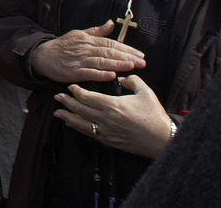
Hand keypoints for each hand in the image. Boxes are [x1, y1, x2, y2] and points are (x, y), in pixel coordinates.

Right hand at [28, 21, 145, 82]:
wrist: (43, 55)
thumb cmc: (63, 45)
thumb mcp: (79, 34)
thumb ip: (96, 31)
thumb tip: (111, 23)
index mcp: (88, 40)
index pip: (110, 43)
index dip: (126, 48)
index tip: (140, 54)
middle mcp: (85, 49)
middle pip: (109, 52)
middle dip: (127, 57)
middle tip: (142, 62)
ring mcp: (80, 61)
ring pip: (102, 62)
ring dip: (118, 64)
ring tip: (132, 66)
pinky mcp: (74, 72)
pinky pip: (89, 73)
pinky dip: (101, 74)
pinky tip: (112, 75)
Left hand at [54, 75, 173, 157]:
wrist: (162, 139)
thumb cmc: (154, 115)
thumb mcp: (145, 92)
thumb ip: (131, 81)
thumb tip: (120, 78)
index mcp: (113, 105)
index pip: (88, 97)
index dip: (77, 92)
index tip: (70, 86)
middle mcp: (106, 119)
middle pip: (81, 110)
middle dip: (68, 102)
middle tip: (58, 96)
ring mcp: (107, 132)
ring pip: (82, 124)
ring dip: (68, 117)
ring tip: (58, 112)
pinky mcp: (110, 142)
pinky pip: (90, 134)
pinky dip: (79, 128)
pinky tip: (72, 125)